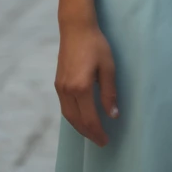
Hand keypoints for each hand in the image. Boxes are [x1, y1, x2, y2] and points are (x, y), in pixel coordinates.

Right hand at [55, 18, 118, 145]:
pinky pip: (65, 107)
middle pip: (77, 121)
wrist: (76, 29)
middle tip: (100, 141)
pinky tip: (82, 117)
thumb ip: (110, 93)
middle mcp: (67, 91)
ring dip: (80, 127)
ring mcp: (60, 88)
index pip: (90, 119)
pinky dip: (74, 117)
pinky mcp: (58, 84)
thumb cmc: (96, 45)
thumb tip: (113, 115)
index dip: (98, 132)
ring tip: (92, 133)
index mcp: (81, 88)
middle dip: (89, 134)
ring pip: (68, 116)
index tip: (106, 141)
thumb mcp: (109, 67)